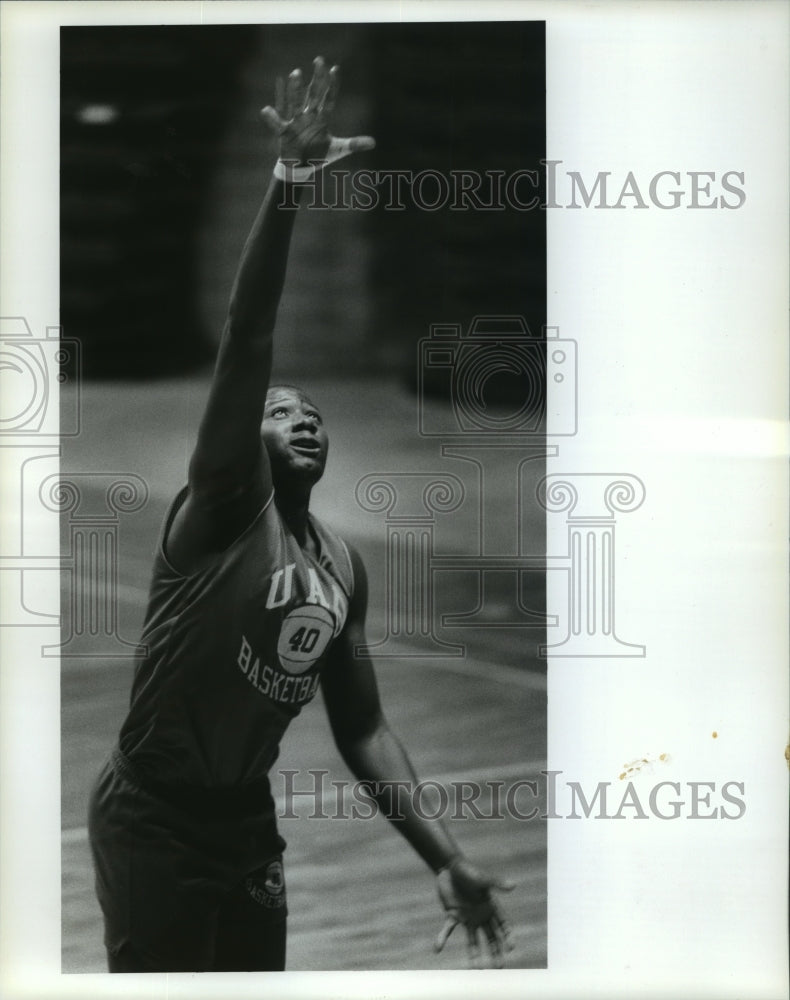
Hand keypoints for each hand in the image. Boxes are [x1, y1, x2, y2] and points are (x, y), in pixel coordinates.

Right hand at [260, 56, 374, 168]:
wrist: (301, 167)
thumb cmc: (318, 154)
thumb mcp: (338, 149)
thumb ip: (354, 144)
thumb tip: (374, 142)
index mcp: (322, 118)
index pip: (329, 98)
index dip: (332, 86)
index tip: (335, 69)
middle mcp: (309, 115)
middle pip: (313, 94)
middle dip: (317, 78)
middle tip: (319, 60)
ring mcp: (295, 122)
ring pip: (296, 103)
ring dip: (296, 89)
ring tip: (297, 73)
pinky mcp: (284, 132)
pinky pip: (277, 124)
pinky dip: (272, 118)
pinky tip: (267, 110)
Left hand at [434, 857, 514, 967]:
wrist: (450, 867)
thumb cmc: (468, 871)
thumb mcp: (482, 878)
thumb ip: (496, 883)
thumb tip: (513, 885)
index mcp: (491, 906)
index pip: (503, 925)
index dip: (508, 937)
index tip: (510, 948)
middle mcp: (481, 915)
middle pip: (491, 938)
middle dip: (496, 952)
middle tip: (499, 967)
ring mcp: (467, 917)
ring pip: (473, 940)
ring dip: (474, 954)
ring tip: (475, 968)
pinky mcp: (453, 915)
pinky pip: (449, 929)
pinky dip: (442, 938)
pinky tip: (437, 948)